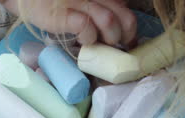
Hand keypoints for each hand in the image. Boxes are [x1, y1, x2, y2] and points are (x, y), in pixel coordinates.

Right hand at [0, 0, 136, 45]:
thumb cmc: (54, 4)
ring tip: (100, 44)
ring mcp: (79, 2)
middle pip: (124, 16)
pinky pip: (85, 27)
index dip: (130, 28)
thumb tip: (114, 33)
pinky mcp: (63, 14)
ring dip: (109, 38)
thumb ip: (97, 9)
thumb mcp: (80, 3)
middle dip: (125, 35)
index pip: (125, 9)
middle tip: (117, 46)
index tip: (127, 42)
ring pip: (109, 20)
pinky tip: (83, 41)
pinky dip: (88, 38)